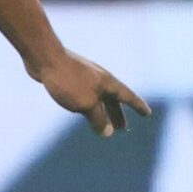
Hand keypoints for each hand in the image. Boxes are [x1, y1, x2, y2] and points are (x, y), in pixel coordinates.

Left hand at [32, 50, 152, 138]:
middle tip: (122, 128)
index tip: (147, 113)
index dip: (138, 106)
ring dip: (101, 111)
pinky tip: (78, 109)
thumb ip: (99, 119)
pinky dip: (88, 104)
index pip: (129, 97)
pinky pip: (84, 95)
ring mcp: (85, 78)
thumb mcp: (86, 104)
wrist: (45, 58)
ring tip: (101, 122)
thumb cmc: (68, 80)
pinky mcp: (71, 78)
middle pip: (113, 100)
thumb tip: (108, 133)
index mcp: (109, 84)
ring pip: (97, 98)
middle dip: (118, 115)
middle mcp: (100, 80)